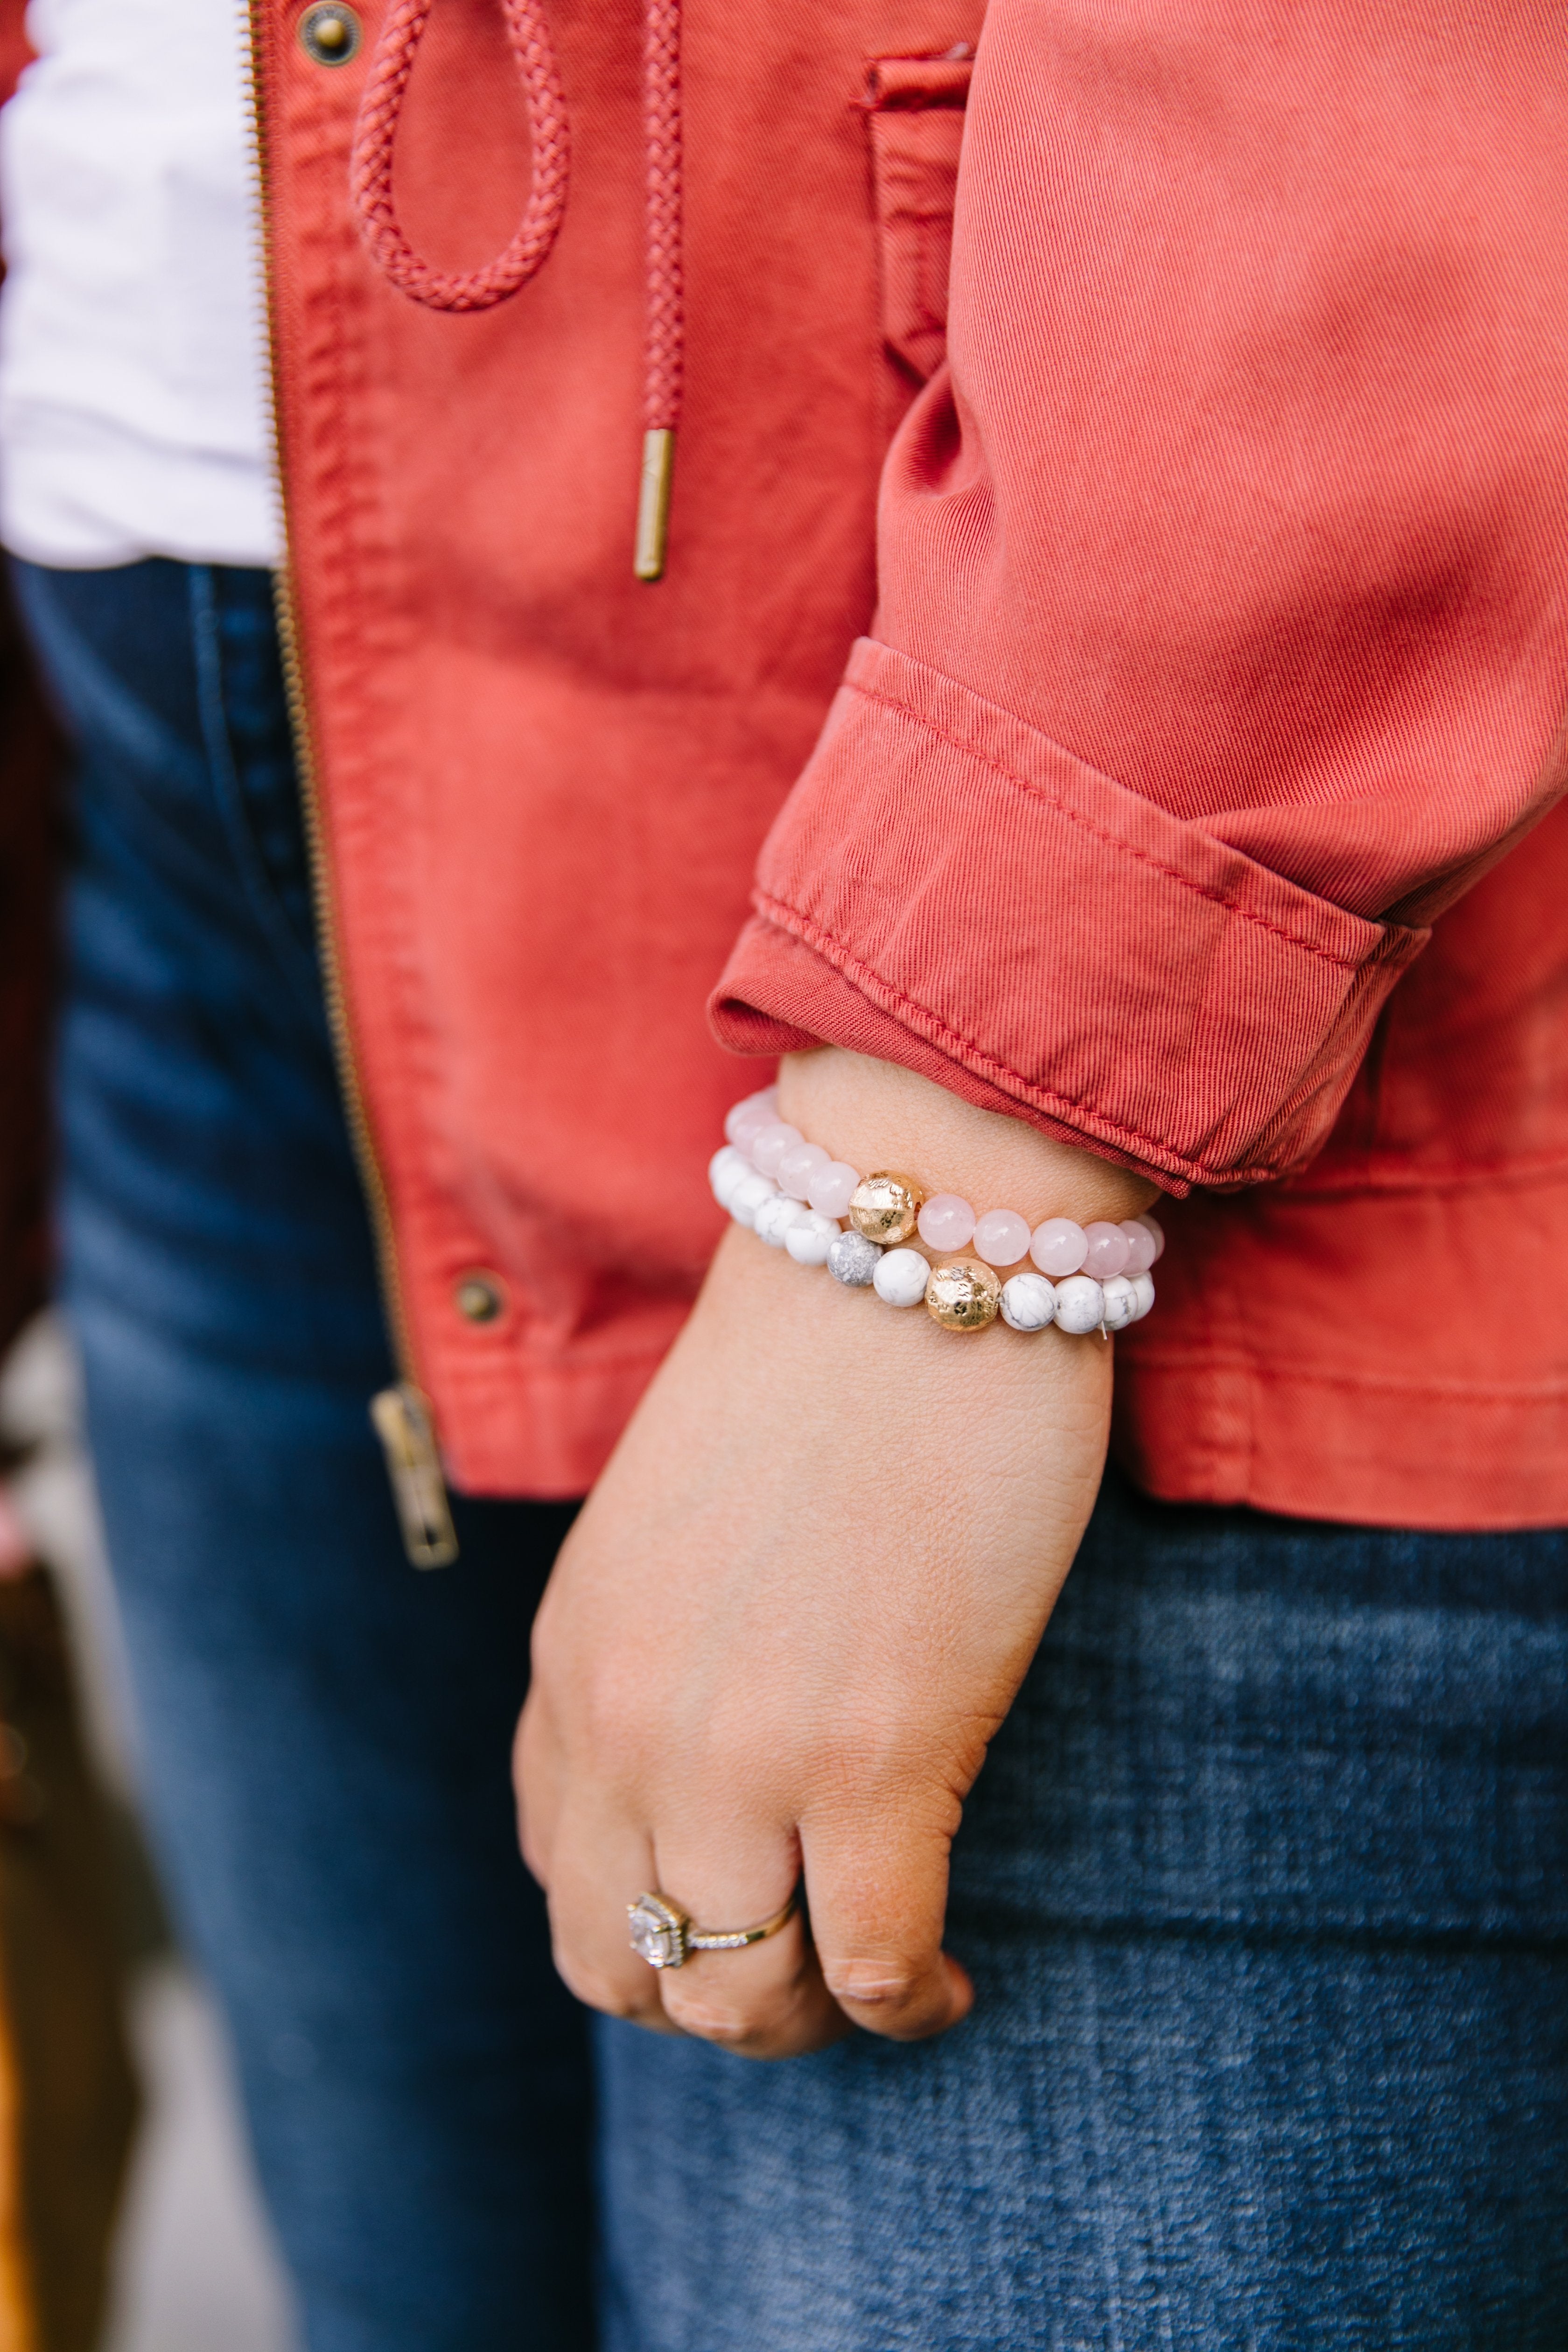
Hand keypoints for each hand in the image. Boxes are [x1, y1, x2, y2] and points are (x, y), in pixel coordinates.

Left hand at [516, 1050, 1156, 2057]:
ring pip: (733, 1998)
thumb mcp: (675, 1527)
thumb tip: (725, 1764)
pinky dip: (905, 2004)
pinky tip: (943, 1984)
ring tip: (873, 1986)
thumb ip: (663, 1649)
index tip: (731, 1905)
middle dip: (708, 2005)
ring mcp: (744, 1749)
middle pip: (617, 1967)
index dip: (642, 1920)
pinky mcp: (878, 1754)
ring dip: (801, 2024)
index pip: (559, 1865)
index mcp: (573, 1654)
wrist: (907, 1252)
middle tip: (798, 1978)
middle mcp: (628, 1721)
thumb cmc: (818, 1366)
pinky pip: (869, 1966)